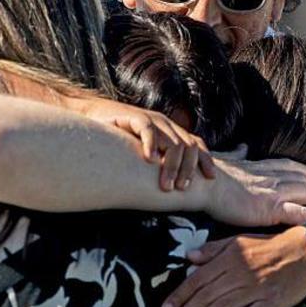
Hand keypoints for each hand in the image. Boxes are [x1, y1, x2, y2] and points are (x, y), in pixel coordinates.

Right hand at [68, 96, 214, 190]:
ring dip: (171, 166)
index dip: (205, 160)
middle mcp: (165, 125)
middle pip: (188, 146)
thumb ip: (160, 164)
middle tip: (180, 189)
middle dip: (187, 169)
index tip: (210, 179)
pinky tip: (149, 160)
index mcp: (172, 132)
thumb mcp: (145, 153)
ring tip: (166, 185)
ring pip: (172, 142)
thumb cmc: (120, 141)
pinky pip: (148, 130)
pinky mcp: (134, 117)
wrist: (95, 118)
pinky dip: (151, 145)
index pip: (196, 144)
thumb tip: (175, 188)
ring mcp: (151, 120)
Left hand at [160, 225, 305, 306]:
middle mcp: (240, 273)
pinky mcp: (274, 301)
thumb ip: (213, 250)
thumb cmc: (269, 246)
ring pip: (225, 306)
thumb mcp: (238, 241)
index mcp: (230, 258)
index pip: (198, 279)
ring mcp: (257, 288)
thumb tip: (188, 258)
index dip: (181, 295)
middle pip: (207, 296)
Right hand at [201, 157, 305, 227]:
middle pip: (300, 178)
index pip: (287, 165)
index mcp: (258, 166)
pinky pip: (294, 212)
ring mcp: (271, 192)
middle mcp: (269, 177)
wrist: (202, 182)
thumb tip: (242, 147)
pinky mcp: (268, 208)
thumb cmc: (207, 172)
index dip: (303, 169)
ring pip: (303, 192)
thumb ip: (236, 154)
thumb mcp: (225, 158)